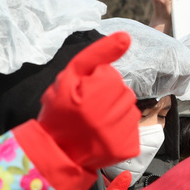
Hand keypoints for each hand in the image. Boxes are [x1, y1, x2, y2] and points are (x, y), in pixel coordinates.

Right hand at [37, 32, 140, 170]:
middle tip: (87, 110)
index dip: (94, 82)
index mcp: (100, 92)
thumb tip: (126, 36)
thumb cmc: (60, 112)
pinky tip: (104, 136)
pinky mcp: (129, 148)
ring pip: (128, 109)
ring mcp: (124, 133)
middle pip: (123, 91)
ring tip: (95, 124)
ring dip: (114, 113)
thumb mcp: (69, 76)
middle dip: (107, 96)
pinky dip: (120, 131)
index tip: (82, 96)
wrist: (57, 152)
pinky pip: (132, 129)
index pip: (110, 75)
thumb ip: (97, 54)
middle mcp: (115, 113)